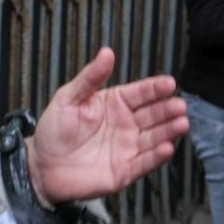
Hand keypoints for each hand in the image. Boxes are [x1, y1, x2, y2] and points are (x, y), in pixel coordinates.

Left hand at [29, 48, 189, 203]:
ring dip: (169, 131)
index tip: (169, 83)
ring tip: (182, 124)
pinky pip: (144, 163)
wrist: (41, 166)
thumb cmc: (54, 130)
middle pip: (153, 115)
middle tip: (179, 106)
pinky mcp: (124, 171)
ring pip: (154, 138)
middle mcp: (127, 125)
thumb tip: (107, 52)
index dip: (156, 88)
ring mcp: (127, 148)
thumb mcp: (68, 98)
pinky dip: (157, 157)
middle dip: (168, 110)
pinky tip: (167, 148)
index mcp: (116, 104)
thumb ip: (90, 77)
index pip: (142, 93)